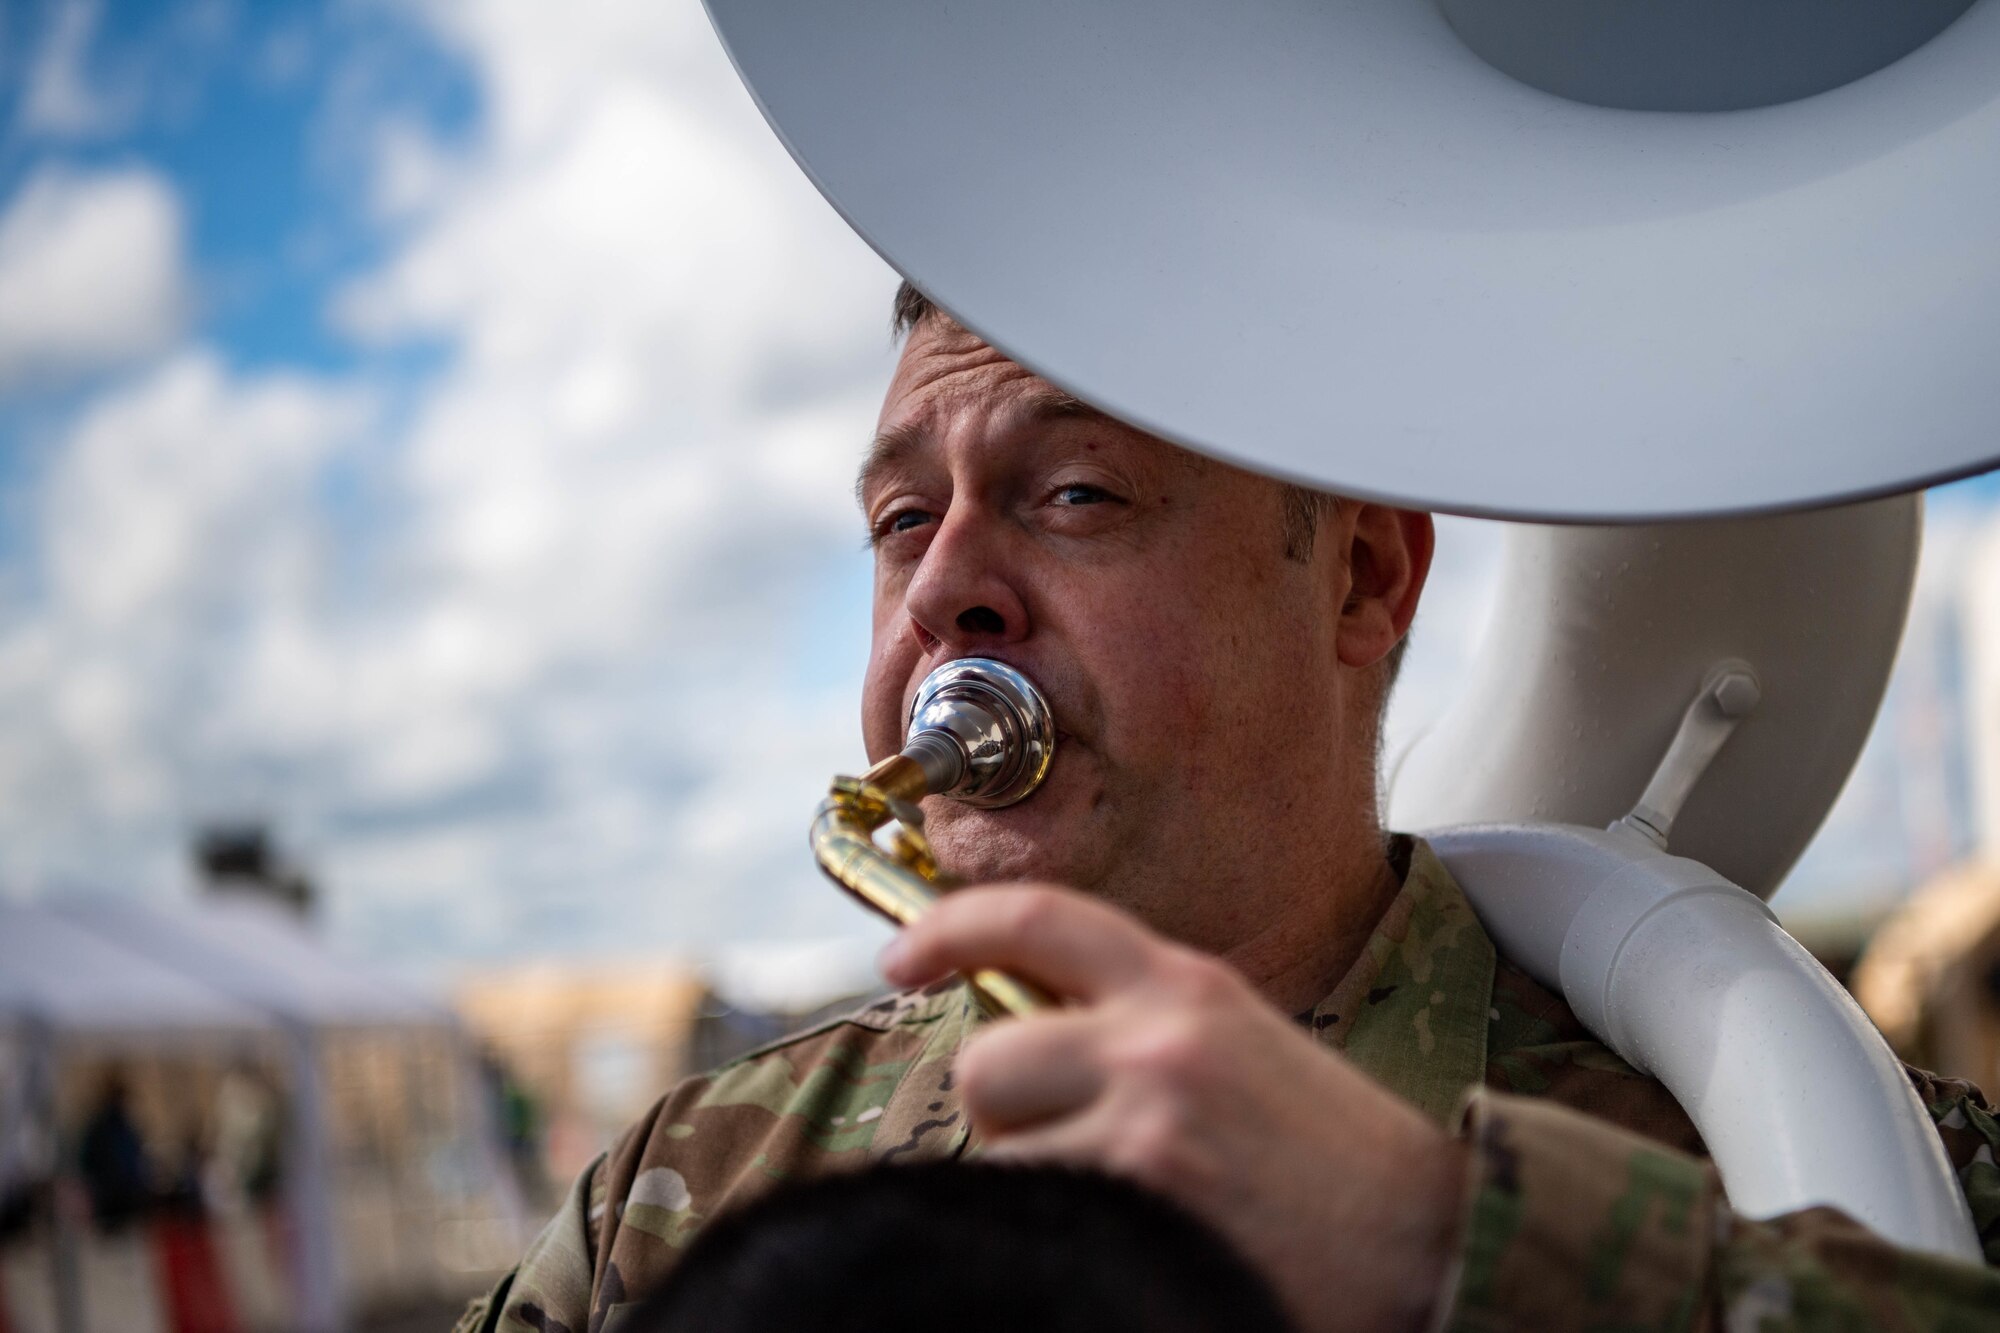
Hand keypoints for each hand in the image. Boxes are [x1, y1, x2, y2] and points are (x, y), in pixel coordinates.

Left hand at [879, 883, 1468, 1332]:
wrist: (1432, 1236)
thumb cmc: (1330, 1155)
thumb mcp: (1239, 1046)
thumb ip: (1140, 1025)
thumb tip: (1027, 1034)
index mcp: (1187, 984)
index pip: (1040, 917)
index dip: (952, 926)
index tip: (902, 955)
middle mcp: (1159, 1039)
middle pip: (990, 1055)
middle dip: (1000, 1111)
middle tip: (1056, 1146)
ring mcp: (1147, 1124)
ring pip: (1000, 1151)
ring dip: (1031, 1181)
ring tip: (1113, 1203)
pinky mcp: (1142, 1202)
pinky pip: (1035, 1217)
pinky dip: (1055, 1235)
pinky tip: (1121, 1240)